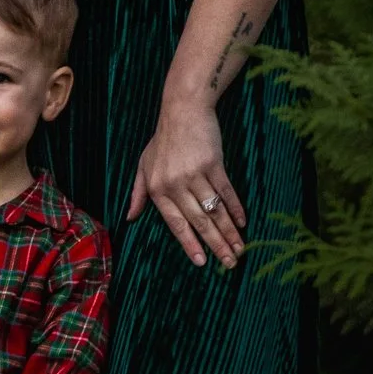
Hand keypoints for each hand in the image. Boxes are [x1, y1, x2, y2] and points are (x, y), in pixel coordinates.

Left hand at [126, 93, 246, 268]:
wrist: (182, 109)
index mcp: (157, 188)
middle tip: (230, 264)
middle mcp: (175, 184)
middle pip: (198, 221)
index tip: (202, 262)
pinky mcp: (213, 163)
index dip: (189, 244)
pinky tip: (243, 222)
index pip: (175, 223)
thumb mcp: (143, 165)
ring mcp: (194, 173)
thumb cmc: (162, 139)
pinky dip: (236, 208)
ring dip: (229, 232)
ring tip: (240, 249)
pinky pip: (227, 191)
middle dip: (216, 245)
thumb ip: (137, 193)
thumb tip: (129, 218)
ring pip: (214, 210)